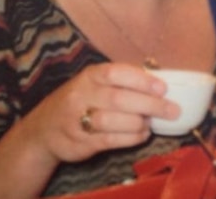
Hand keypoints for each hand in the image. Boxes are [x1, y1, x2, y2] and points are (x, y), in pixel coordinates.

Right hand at [17, 62, 179, 163]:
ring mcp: (79, 119)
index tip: (162, 87)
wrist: (43, 129)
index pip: (116, 73)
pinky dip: (131, 138)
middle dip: (150, 104)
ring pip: (114, 121)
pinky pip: (110, 140)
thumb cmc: (79, 101)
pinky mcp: (81, 141)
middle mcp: (82, 95)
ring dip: (139, 123)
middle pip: (119, 99)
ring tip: (152, 123)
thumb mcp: (93, 83)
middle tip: (172, 110)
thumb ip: (120, 81)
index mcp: (89, 76)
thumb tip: (158, 82)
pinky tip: (142, 135)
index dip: (141, 80)